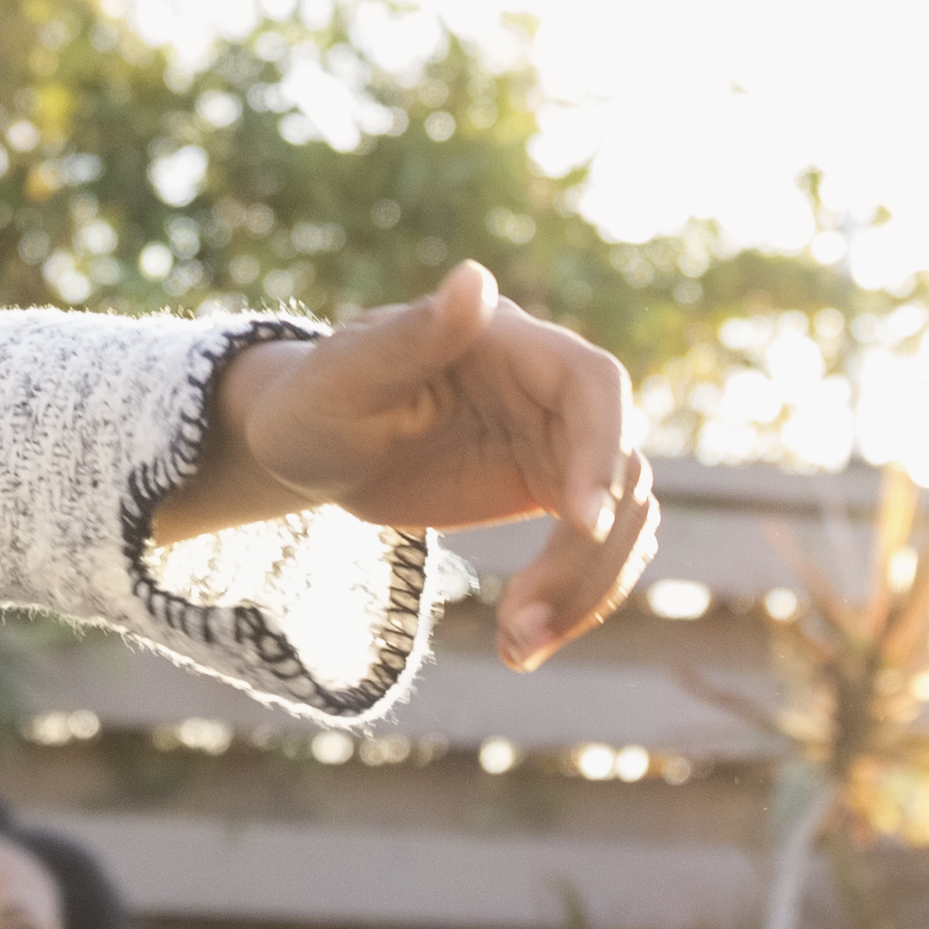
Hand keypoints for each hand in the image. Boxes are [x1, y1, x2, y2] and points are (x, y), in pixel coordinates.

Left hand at [182, 264, 658, 665]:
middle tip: (528, 623)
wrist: (309, 446)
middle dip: (588, 555)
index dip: (600, 450)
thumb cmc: (317, 396)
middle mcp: (550, 392)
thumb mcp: (349, 374)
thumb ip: (415, 334)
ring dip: (585, 592)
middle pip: (620, 469)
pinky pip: (594, 551)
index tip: (579, 522)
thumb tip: (476, 278)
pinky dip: (574, 601)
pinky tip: (523, 648)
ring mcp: (558, 446)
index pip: (594, 386)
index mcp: (512, 344)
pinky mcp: (550, 493)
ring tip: (521, 650)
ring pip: (620, 521)